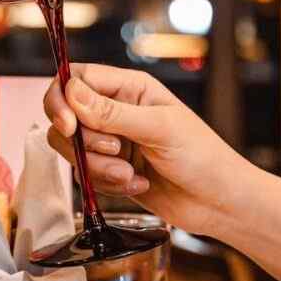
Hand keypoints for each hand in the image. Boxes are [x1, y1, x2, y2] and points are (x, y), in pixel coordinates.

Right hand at [43, 63, 264, 236]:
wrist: (217, 202)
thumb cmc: (203, 157)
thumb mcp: (159, 129)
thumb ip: (113, 113)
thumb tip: (71, 92)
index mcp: (130, 88)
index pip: (76, 78)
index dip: (63, 99)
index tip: (69, 125)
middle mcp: (116, 111)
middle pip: (65, 115)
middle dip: (83, 141)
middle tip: (115, 150)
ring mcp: (111, 142)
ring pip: (72, 148)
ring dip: (98, 167)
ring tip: (130, 173)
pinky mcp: (109, 170)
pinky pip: (85, 175)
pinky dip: (107, 184)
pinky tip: (138, 184)